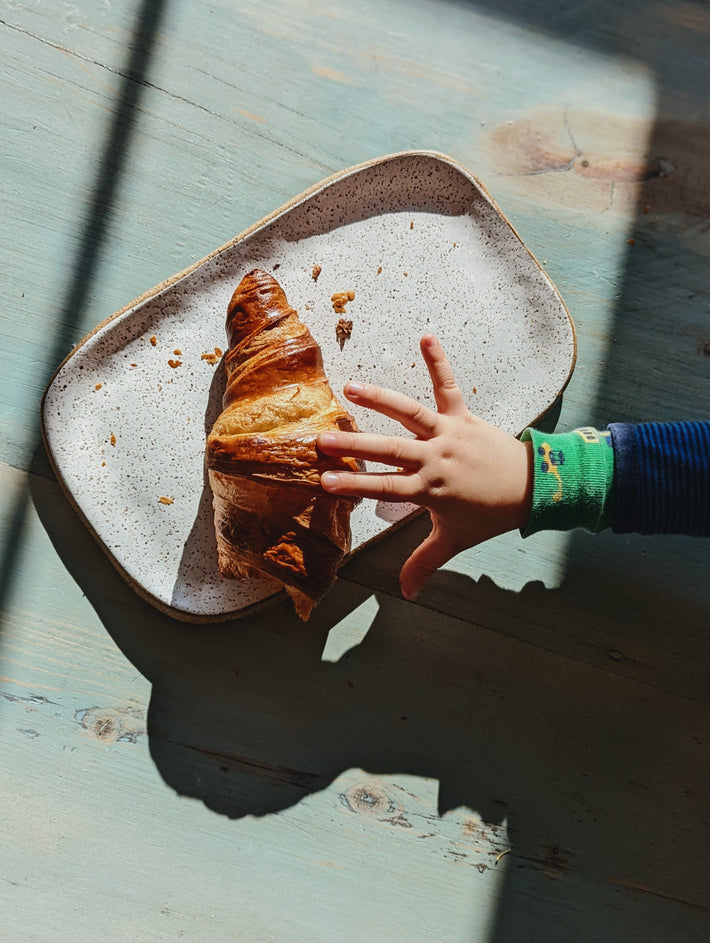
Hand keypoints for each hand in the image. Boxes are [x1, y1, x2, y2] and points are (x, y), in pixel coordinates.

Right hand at [318, 335, 532, 599]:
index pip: (384, 489)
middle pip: (390, 451)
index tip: (325, 482)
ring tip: (352, 387)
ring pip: (410, 414)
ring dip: (381, 399)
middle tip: (322, 439)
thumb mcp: (454, 540)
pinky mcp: (463, 417)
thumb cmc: (489, 515)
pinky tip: (426, 336)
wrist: (533, 489)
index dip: (355, 485)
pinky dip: (439, 361)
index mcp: (429, 489)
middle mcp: (434, 458)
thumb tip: (405, 594)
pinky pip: (449, 386)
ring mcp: (448, 434)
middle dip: (355, 446)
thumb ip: (424, 562)